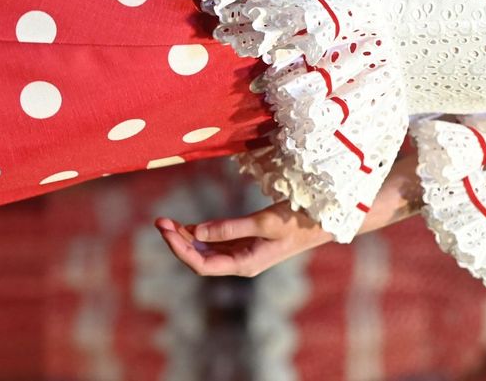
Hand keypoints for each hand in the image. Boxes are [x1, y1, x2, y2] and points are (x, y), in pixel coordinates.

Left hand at [154, 202, 332, 277]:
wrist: (325, 221)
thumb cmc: (298, 221)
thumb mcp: (265, 222)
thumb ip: (230, 228)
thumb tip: (197, 232)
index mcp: (244, 265)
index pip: (201, 264)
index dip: (180, 249)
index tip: (166, 229)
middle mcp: (241, 263)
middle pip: (200, 259)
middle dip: (178, 241)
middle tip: (160, 220)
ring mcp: (244, 254)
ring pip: (207, 251)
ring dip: (188, 237)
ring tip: (168, 221)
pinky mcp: (249, 243)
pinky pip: (218, 243)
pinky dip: (203, 234)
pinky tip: (190, 225)